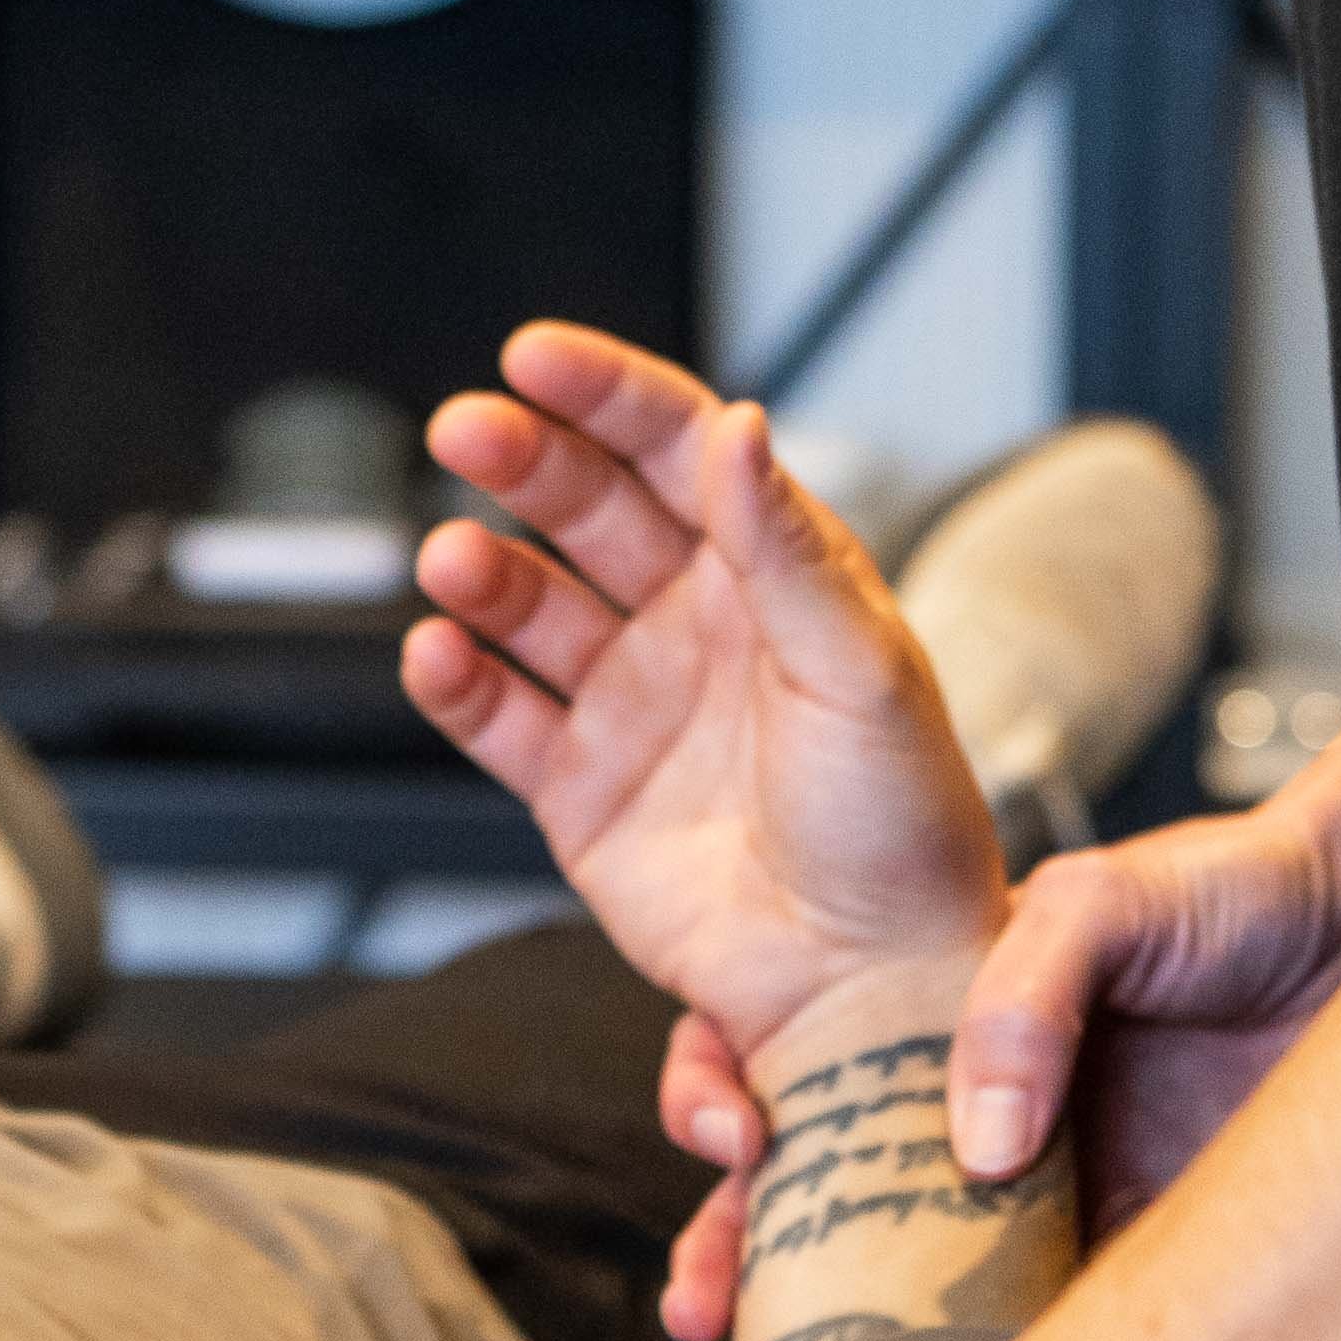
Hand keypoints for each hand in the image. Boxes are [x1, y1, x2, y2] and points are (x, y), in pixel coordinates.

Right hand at [401, 319, 1002, 1060]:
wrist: (877, 984)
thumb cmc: (904, 826)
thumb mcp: (864, 670)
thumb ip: (788, 549)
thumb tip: (736, 424)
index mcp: (773, 571)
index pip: (677, 446)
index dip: (605, 393)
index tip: (533, 356)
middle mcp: (694, 623)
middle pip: (586, 507)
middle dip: (523, 459)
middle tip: (466, 430)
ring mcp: (632, 704)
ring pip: (530, 605)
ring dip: (483, 571)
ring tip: (454, 561)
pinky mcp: (581, 792)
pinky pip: (498, 717)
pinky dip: (456, 680)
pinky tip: (436, 653)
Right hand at [652, 739, 1340, 1340]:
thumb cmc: (1244, 894)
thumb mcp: (1109, 899)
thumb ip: (1026, 992)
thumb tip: (972, 1140)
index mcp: (943, 1021)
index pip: (802, 1066)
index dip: (736, 1108)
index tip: (724, 1147)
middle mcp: (983, 1119)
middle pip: (832, 1194)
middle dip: (746, 1254)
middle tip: (704, 1299)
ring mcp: (1055, 1203)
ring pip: (916, 1286)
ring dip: (843, 1340)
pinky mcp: (1138, 1273)